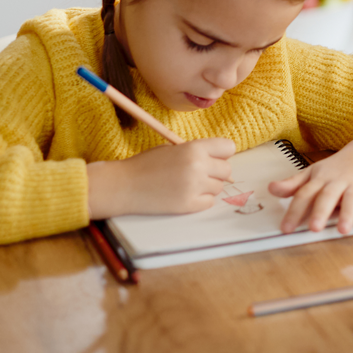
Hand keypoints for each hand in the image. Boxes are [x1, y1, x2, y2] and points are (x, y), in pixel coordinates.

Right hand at [86, 137, 234, 218]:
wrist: (124, 186)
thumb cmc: (147, 164)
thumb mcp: (173, 148)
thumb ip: (197, 151)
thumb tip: (221, 159)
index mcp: (194, 148)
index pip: (229, 148)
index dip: (221, 153)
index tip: (213, 157)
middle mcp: (198, 166)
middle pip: (226, 170)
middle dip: (215, 172)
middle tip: (198, 173)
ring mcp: (194, 187)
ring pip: (219, 187)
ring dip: (207, 186)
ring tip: (187, 184)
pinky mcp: (189, 205)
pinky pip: (209, 202)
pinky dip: (201, 200)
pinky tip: (184, 195)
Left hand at [267, 132, 352, 236]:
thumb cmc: (338, 167)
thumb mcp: (314, 172)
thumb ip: (294, 184)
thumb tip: (271, 189)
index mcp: (321, 178)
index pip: (305, 194)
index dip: (295, 211)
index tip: (286, 228)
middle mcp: (338, 181)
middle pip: (328, 195)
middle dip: (321, 211)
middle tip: (314, 228)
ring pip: (352, 199)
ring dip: (348, 214)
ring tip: (343, 230)